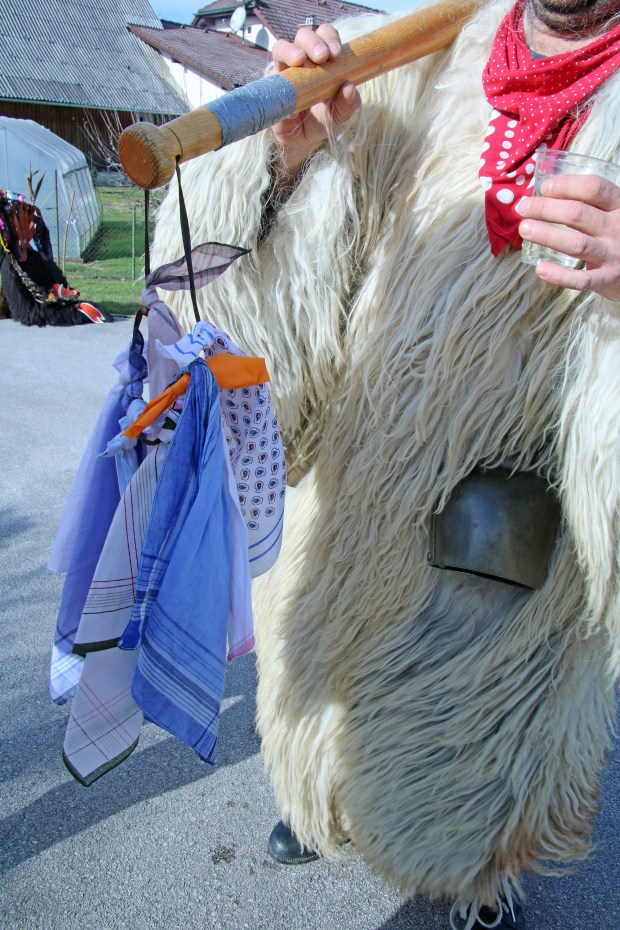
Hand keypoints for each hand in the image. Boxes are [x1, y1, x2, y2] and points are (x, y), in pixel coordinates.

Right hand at [271, 24, 360, 181]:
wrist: (304, 140)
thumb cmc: (323, 119)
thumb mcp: (340, 115)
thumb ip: (348, 103)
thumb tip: (350, 87)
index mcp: (323, 60)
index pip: (325, 36)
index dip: (329, 37)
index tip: (336, 52)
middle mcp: (303, 60)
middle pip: (303, 36)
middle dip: (313, 42)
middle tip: (322, 56)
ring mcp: (285, 71)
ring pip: (281, 48)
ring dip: (290, 50)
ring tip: (299, 60)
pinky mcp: (272, 87)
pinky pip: (271, 77)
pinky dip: (279, 79)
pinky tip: (289, 90)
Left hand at [516, 174, 619, 301]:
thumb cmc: (618, 236)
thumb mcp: (613, 214)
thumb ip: (590, 205)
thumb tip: (546, 195)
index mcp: (619, 206)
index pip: (594, 188)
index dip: (567, 185)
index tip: (545, 188)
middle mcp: (618, 228)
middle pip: (578, 214)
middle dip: (546, 209)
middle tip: (523, 208)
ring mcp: (613, 255)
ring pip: (576, 244)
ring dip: (547, 236)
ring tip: (525, 229)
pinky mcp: (608, 279)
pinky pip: (581, 279)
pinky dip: (559, 275)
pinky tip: (540, 269)